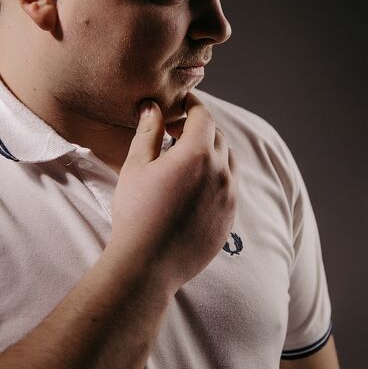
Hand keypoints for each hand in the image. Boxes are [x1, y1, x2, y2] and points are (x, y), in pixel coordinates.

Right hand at [109, 92, 237, 294]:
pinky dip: (218, 176)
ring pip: (229, 162)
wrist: (148, 265)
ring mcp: (229, 197)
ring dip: (213, 151)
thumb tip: (153, 108)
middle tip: (178, 130)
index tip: (183, 103)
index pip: (204, 117)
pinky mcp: (230, 218)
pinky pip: (230, 187)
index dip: (193, 105)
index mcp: (198, 154)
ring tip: (190, 157)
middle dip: (200, 128)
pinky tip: (197, 185)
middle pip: (218, 137)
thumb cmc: (137, 212)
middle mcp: (221, 172)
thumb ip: (149, 132)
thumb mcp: (137, 166)